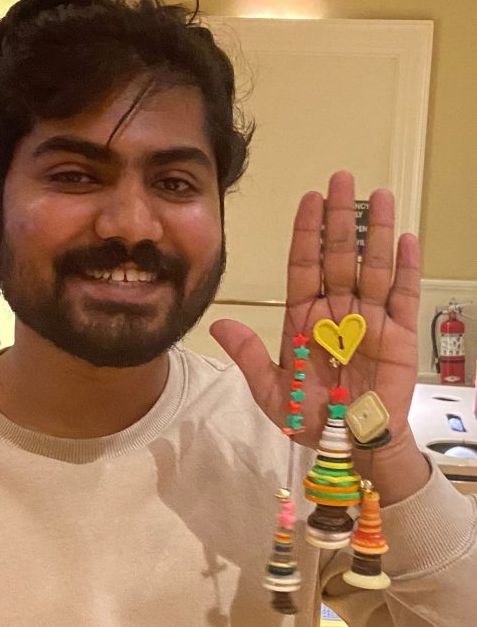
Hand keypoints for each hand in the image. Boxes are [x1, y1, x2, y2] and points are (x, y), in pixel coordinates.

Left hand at [210, 171, 428, 503]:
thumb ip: (250, 355)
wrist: (350, 446)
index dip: (306, 232)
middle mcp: (336, 311)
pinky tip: (405, 239)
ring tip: (377, 197)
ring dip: (375, 232)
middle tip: (341, 180)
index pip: (304, 266)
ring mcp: (369, 320)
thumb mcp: (273, 391)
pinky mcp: (398, 335)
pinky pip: (402, 296)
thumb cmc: (311, 419)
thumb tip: (220, 323)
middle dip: (339, 219)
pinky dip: (405, 269)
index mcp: (304, 318)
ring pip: (371, 267)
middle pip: (338, 256)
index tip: (309, 199)